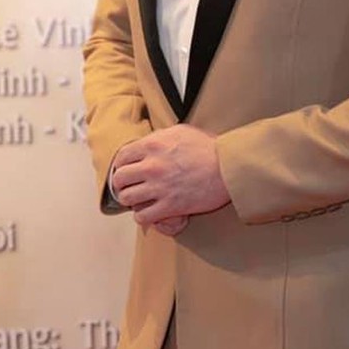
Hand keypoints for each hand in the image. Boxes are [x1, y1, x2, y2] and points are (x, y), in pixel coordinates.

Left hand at [112, 125, 229, 228]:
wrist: (229, 167)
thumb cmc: (209, 148)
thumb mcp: (181, 131)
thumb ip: (159, 137)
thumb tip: (148, 143)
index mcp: (153, 145)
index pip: (121, 157)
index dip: (121, 165)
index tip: (126, 170)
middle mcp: (152, 166)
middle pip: (120, 179)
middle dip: (123, 183)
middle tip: (130, 186)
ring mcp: (159, 188)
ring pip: (127, 199)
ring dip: (131, 200)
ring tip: (139, 199)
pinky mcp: (170, 206)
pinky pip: (142, 217)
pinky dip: (142, 216)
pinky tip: (149, 212)